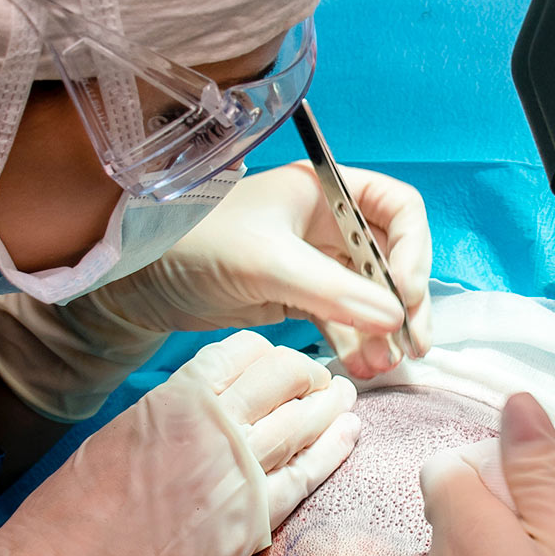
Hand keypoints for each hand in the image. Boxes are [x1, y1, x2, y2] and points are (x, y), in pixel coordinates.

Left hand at [0, 162, 431, 421]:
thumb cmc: (197, 243)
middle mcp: (327, 222)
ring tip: (388, 365)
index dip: (412, 250)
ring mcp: (315, 261)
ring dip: (383, 329)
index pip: (398, 210)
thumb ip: (334, 290)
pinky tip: (363, 365)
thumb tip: (395, 319)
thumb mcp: (268, 262)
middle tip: (415, 342)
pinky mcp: (297, 295)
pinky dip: (355, 340)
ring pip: (370, 294)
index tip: (404, 293)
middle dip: (406, 301)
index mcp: (326, 190)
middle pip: (392, 258)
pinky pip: (342, 318)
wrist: (139, 277)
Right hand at [0, 332, 358, 555]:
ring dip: (331, 405)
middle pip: (285, 378)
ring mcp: (238, 472)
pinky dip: (334, 452)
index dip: (271, 354)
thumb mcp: (125, 428)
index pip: (246, 351)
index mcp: (179, 393)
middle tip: (323, 378)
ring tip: (345, 397)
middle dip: (309, 374)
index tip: (281, 363)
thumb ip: (179, 410)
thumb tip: (218, 405)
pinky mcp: (250, 521)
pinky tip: (350, 436)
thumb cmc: (78, 503)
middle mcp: (215, 424)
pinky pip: (306, 478)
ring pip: (304, 422)